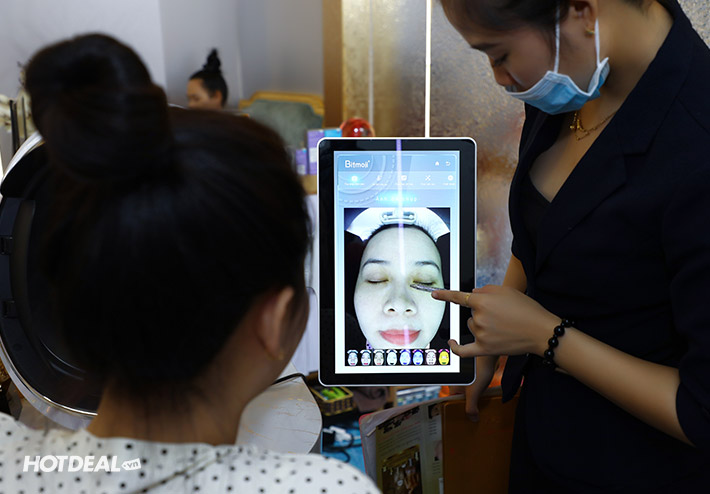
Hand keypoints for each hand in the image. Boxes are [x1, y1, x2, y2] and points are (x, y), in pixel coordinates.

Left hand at [433, 285, 558, 357]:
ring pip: (471, 327)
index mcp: (482, 300)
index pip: (459, 297)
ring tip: (501, 326)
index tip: (435, 294)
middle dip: (481, 312)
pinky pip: (463, 350)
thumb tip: (471, 293)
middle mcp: (478, 317)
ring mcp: (480, 334)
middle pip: (470, 313)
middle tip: (502, 314)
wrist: (540, 331)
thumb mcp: (506, 290)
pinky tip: (451, 342)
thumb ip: (485, 290)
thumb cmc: (526, 309)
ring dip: (480, 326)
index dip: (445, 295)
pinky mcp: (484, 349)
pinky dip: (455, 347)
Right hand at [449, 355, 498, 420]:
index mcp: (453, 387)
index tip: (469, 414)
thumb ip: (471, 408)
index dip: (462, 409)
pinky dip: (480, 388)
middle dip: (470, 402)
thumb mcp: (474, 393)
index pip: (455, 402)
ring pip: (469, 390)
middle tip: (478, 408)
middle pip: (463, 397)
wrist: (487, 355)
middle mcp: (457, 381)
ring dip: (476, 394)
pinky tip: (486, 389)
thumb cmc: (478, 370)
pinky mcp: (473, 372)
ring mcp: (465, 376)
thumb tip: (472, 419)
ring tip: (483, 398)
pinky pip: (475, 383)